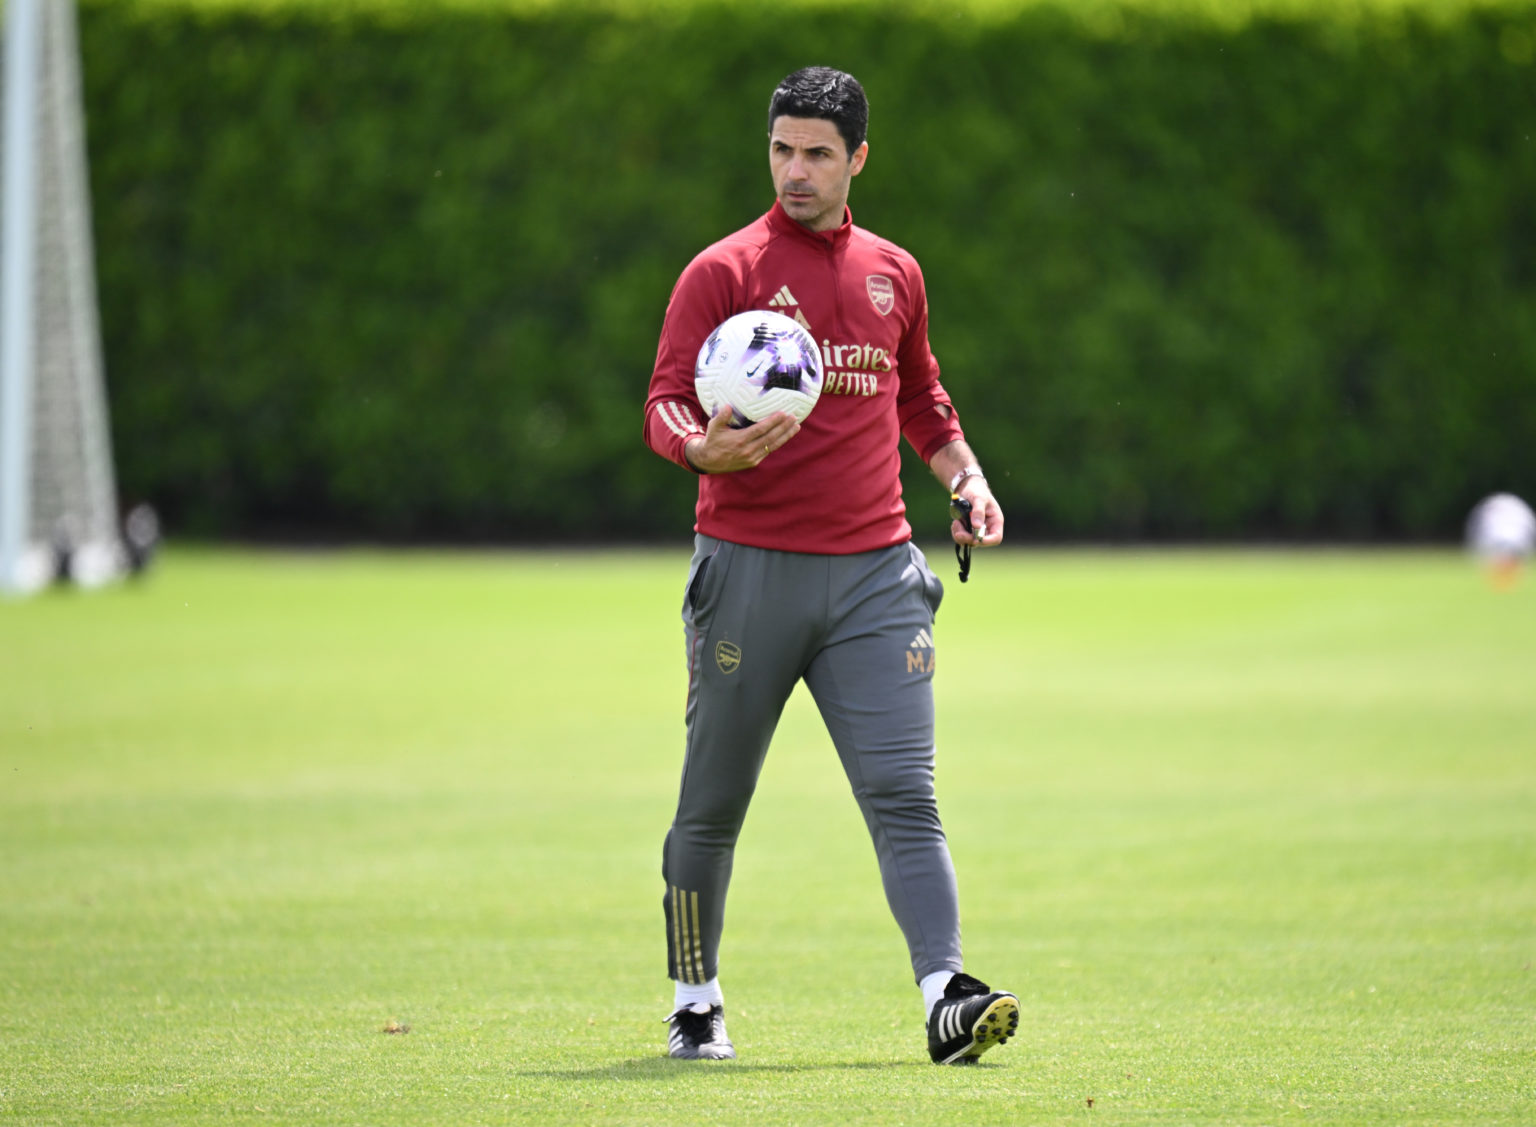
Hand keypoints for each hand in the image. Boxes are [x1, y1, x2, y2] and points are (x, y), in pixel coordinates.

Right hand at [685, 406, 799, 472]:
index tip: (783, 413)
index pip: (761, 430)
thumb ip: (721, 417)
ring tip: (796, 426)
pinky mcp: (754, 462)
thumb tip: (727, 406)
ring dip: (786, 436)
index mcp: (740, 440)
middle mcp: (748, 450)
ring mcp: (752, 457)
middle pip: (771, 437)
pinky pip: (769, 451)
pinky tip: (786, 435)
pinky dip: (778, 443)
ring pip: (773, 445)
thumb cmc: (713, 441)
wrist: (709, 461)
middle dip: (784, 427)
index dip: (773, 422)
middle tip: (794, 417)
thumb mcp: (713, 427)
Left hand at [951, 478, 1003, 547]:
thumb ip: (978, 511)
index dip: (987, 541)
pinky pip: (961, 537)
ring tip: (956, 523)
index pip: (996, 537)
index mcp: (995, 521)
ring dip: (960, 535)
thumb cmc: (976, 490)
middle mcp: (987, 527)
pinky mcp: (967, 529)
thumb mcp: (978, 499)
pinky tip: (956, 523)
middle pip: (980, 542)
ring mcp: (976, 529)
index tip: (976, 539)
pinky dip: (956, 532)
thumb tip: (977, 526)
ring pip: (969, 541)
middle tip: (958, 533)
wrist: (966, 487)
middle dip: (968, 538)